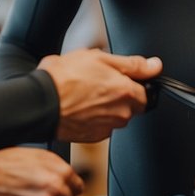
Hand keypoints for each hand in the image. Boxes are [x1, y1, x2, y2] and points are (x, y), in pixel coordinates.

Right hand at [39, 49, 161, 142]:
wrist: (39, 102)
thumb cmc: (64, 78)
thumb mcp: (100, 58)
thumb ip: (133, 64)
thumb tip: (155, 65)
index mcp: (126, 93)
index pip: (147, 94)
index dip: (135, 85)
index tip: (122, 79)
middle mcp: (120, 114)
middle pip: (131, 107)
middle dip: (120, 96)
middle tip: (99, 82)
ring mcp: (106, 128)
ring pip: (115, 117)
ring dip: (106, 107)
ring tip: (85, 93)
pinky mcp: (92, 137)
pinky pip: (100, 127)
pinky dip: (94, 118)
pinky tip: (79, 106)